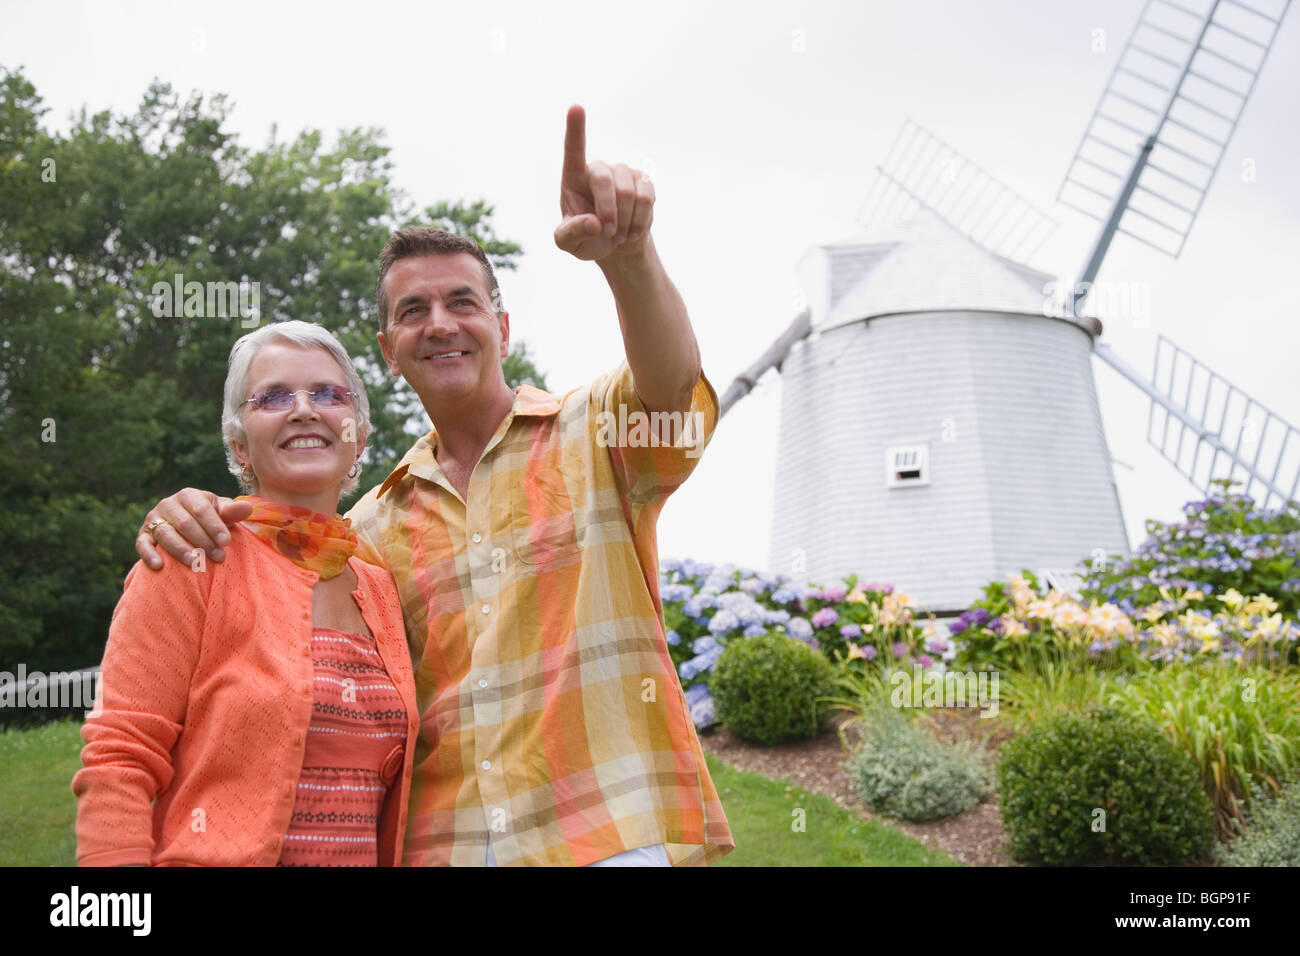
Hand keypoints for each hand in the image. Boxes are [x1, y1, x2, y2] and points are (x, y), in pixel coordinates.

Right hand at [136, 489, 251, 569]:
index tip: (226, 542)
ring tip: (195, 562)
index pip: (201, 509)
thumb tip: (247, 508)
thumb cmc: (210, 519)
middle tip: (219, 557)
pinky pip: (142, 544)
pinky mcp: (143, 535)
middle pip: (185, 523)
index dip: (214, 525)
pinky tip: (159, 566)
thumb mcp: (222, 513)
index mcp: (188, 495)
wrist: (187, 526)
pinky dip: (149, 554)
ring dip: (180, 549)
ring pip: (165, 534)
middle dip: (203, 541)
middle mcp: (168, 504)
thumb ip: (233, 512)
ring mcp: (153, 520)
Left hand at [554, 105, 655, 262]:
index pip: (573, 150)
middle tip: (609, 234)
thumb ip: (570, 234)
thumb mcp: (568, 244)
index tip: (576, 107)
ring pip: (628, 192)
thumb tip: (593, 222)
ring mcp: (623, 173)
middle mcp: (599, 169)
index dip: (575, 129)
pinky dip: (640, 221)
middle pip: (603, 178)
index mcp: (574, 179)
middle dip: (607, 211)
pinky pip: (647, 198)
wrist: (616, 246)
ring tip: (619, 235)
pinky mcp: (644, 182)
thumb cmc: (586, 239)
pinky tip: (633, 231)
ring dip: (624, 222)